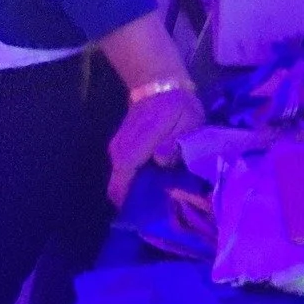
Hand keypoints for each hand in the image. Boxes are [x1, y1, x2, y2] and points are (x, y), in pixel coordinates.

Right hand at [107, 85, 206, 206]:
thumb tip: (163, 163)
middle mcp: (118, 155)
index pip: (121, 191)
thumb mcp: (185, 125)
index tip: (152, 221)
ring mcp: (119, 151)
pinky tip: (163, 184)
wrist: (159, 82)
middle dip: (142, 203)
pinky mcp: (125, 148)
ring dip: (143, 191)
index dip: (133, 209)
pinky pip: (129, 172)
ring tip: (167, 201)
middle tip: (166, 213)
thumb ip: (175, 146)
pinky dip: (143, 180)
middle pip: (123, 190)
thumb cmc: (174, 105)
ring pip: (126, 181)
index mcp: (130, 153)